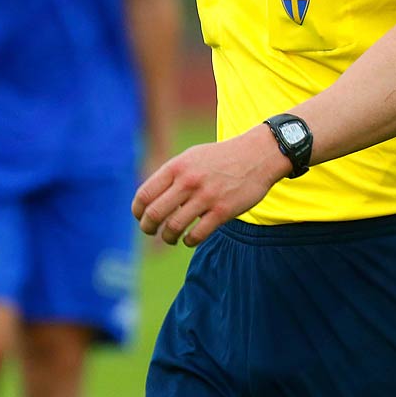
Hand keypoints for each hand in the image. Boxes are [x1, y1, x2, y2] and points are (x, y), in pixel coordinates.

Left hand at [133, 127, 289, 247]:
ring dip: (168, 237)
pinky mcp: (223, 211)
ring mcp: (206, 197)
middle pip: (154, 214)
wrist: (257, 155)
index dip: (137, 211)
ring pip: (174, 227)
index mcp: (177, 166)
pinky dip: (189, 241)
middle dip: (148, 228)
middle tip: (151, 231)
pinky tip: (190, 239)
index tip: (140, 217)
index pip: (145, 194)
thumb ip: (171, 175)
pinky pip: (197, 235)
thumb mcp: (191, 157)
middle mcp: (188, 181)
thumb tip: (149, 198)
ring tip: (171, 238)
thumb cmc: (221, 158)